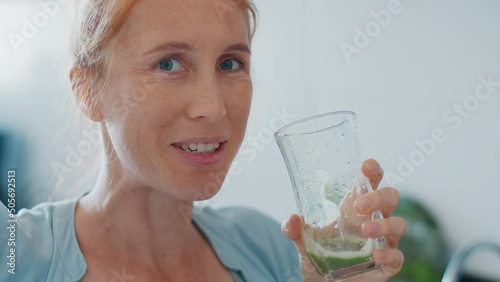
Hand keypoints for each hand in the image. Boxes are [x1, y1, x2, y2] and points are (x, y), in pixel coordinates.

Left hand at [281, 159, 406, 281]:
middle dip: (378, 196)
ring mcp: (383, 242)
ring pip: (399, 224)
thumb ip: (295, 230)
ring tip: (365, 230)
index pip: (371, 181)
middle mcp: (374, 220)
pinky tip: (376, 255)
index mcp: (356, 208)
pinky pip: (397, 256)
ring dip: (384, 224)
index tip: (365, 166)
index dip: (373, 171)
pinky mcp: (387, 264)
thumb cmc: (320, 257)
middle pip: (390, 197)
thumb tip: (292, 219)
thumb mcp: (304, 242)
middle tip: (359, 205)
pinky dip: (390, 254)